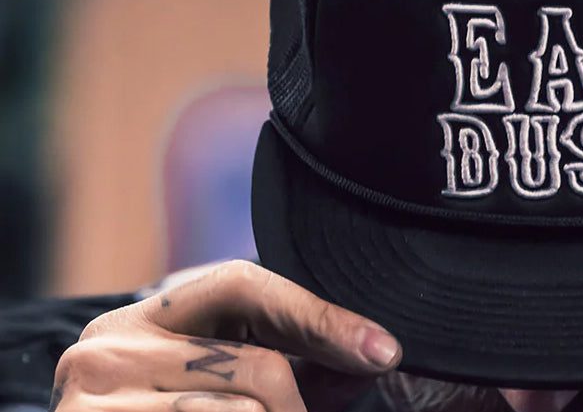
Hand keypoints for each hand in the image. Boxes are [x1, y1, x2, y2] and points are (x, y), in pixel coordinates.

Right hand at [50, 260, 401, 411]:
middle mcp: (111, 346)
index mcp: (147, 317)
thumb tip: (378, 356)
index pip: (244, 286)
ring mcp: (96, 398)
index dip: (321, 318)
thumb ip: (299, 369)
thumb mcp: (229, 388)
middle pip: (262, 369)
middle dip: (299, 410)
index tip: (384, 353)